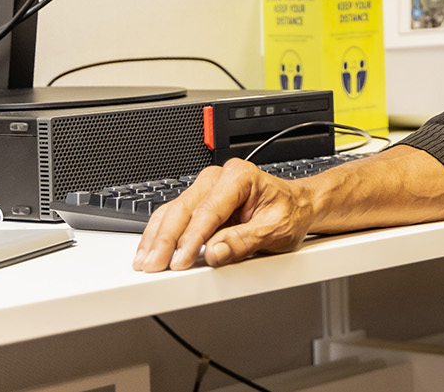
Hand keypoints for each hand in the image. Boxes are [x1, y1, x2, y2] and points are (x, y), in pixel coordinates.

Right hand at [132, 159, 313, 271]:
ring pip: (172, 211)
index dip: (192, 239)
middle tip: (155, 266)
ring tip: (145, 263)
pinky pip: (174, 216)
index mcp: (240, 177)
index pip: (209, 210)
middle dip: (166, 240)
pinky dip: (159, 234)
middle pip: (183, 209)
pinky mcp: (200, 202)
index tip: (180, 261)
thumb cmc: (291, 212)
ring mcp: (207, 189)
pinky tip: (149, 250)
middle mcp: (219, 177)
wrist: (298, 206)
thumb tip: (214, 253)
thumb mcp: (277, 230)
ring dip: (156, 238)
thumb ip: (245, 241)